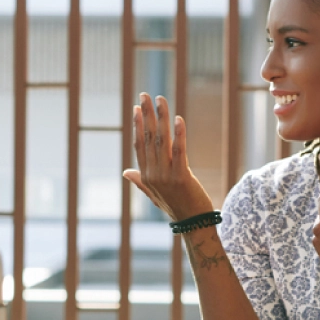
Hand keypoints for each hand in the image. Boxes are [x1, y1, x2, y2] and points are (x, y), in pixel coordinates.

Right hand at [122, 93, 213, 220]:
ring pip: (162, 141)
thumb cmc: (176, 207)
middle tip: (145, 95)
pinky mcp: (181, 177)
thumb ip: (139, 181)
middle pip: (148, 138)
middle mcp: (153, 174)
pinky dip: (179, 134)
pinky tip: (178, 119)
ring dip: (161, 118)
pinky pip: (179, 151)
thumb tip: (125, 172)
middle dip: (147, 115)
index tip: (137, 108)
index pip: (139, 145)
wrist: (194, 224)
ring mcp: (166, 175)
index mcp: (146, 175)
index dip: (138, 125)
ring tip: (161, 100)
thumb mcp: (154, 194)